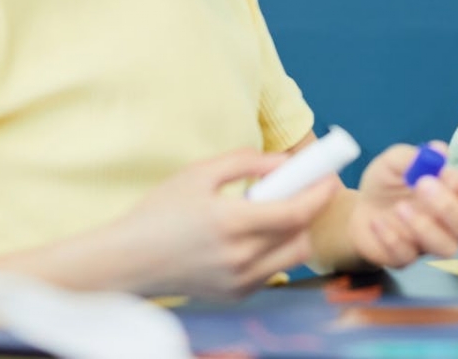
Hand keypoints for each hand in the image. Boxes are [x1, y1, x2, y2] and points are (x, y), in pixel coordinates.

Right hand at [116, 149, 338, 298]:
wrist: (125, 263)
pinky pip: (273, 269)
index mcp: (232, 223)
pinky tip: (254, 234)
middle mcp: (240, 258)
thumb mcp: (199, 173)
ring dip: (296, 231)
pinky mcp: (236, 295)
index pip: (297, 211)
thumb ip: (247, 162)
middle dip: (310, 210)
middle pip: (303, 235)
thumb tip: (285, 162)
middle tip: (303, 190)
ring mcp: (239, 281)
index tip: (332, 176)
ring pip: (292, 255)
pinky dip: (275, 250)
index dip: (321, 192)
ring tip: (275, 212)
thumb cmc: (159, 212)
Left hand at [349, 142, 457, 266]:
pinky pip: (407, 255)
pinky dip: (392, 238)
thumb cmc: (387, 182)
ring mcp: (430, 243)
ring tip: (400, 208)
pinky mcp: (406, 259)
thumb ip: (415, 156)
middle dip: (451, 207)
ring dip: (425, 227)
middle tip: (424, 185)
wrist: (360, 209)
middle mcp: (450, 222)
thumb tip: (439, 150)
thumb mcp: (395, 161)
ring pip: (447, 247)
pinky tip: (377, 222)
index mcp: (455, 194)